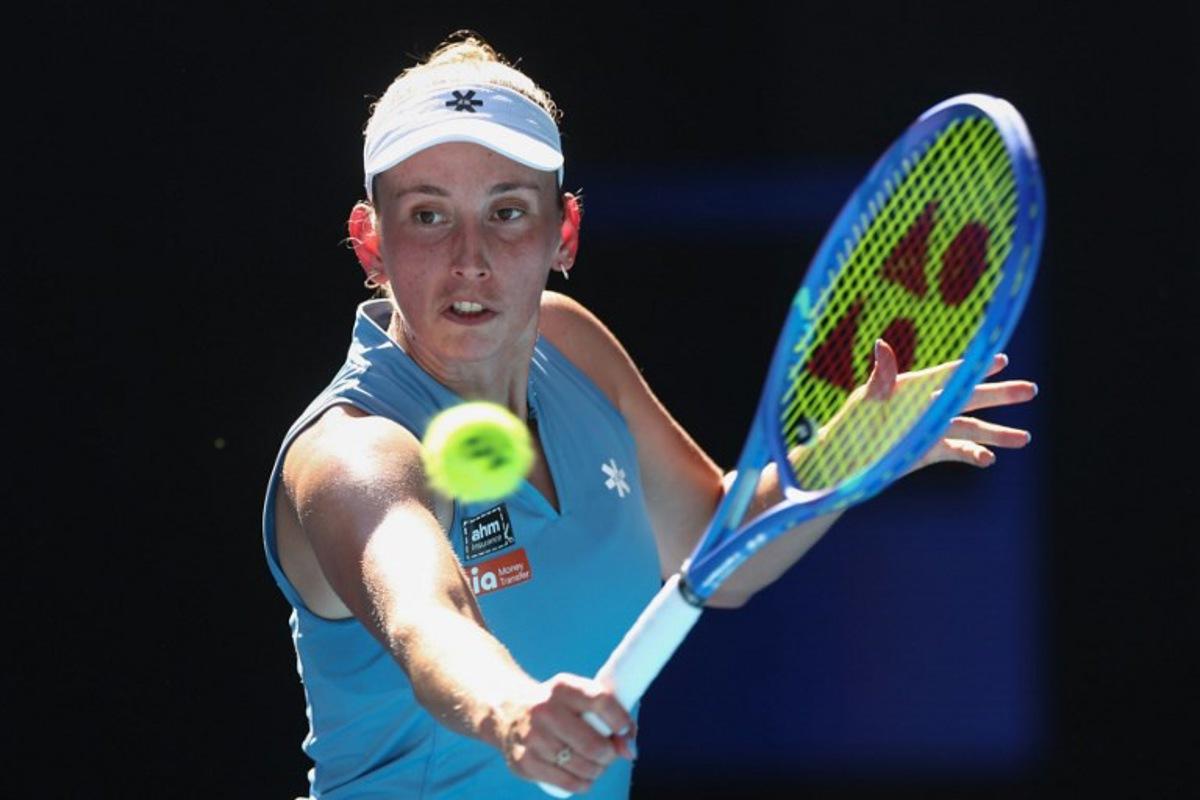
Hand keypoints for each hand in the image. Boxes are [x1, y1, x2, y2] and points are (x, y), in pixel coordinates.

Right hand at [499, 673, 635, 793]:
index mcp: (562, 687)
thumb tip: (630, 749)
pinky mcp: (523, 763)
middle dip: (609, 754)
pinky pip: (566, 783)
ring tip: (595, 763)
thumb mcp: (576, 696)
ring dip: (597, 770)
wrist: (506, 709)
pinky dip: (582, 783)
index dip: (621, 721)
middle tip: (609, 753)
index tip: (626, 732)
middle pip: (593, 745)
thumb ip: (608, 714)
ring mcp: (531, 739)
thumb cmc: (555, 705)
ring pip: (582, 767)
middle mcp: (544, 711)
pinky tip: (582, 775)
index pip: (601, 702)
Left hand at [793, 340, 1035, 486]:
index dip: (974, 368)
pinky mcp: (926, 451)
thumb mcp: (863, 403)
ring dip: (996, 432)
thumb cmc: (846, 428)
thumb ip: (881, 378)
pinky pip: (955, 450)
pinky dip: (972, 454)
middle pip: (967, 398)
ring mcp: (927, 429)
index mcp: (909, 388)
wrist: (837, 463)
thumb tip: (882, 345)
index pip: (947, 375)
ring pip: (969, 428)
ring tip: (1025, 438)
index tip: (1002, 358)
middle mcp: (923, 407)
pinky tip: (989, 460)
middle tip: (1032, 390)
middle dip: (999, 395)